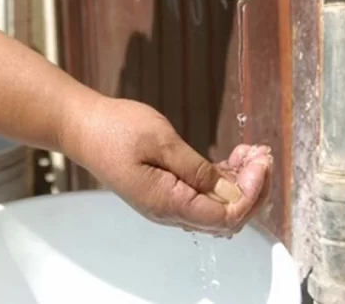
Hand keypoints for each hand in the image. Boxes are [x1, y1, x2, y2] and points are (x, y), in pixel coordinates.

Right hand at [61, 97, 271, 235]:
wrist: (82, 127)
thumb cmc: (115, 130)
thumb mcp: (161, 141)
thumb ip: (197, 170)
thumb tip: (231, 191)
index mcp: (168, 203)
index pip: (226, 216)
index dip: (251, 193)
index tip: (259, 162)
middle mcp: (169, 211)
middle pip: (226, 217)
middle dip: (253, 190)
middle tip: (262, 156)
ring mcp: (167, 203)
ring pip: (217, 207)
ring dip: (240, 184)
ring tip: (251, 152)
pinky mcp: (165, 191)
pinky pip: (202, 195)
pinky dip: (222, 180)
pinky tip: (233, 158)